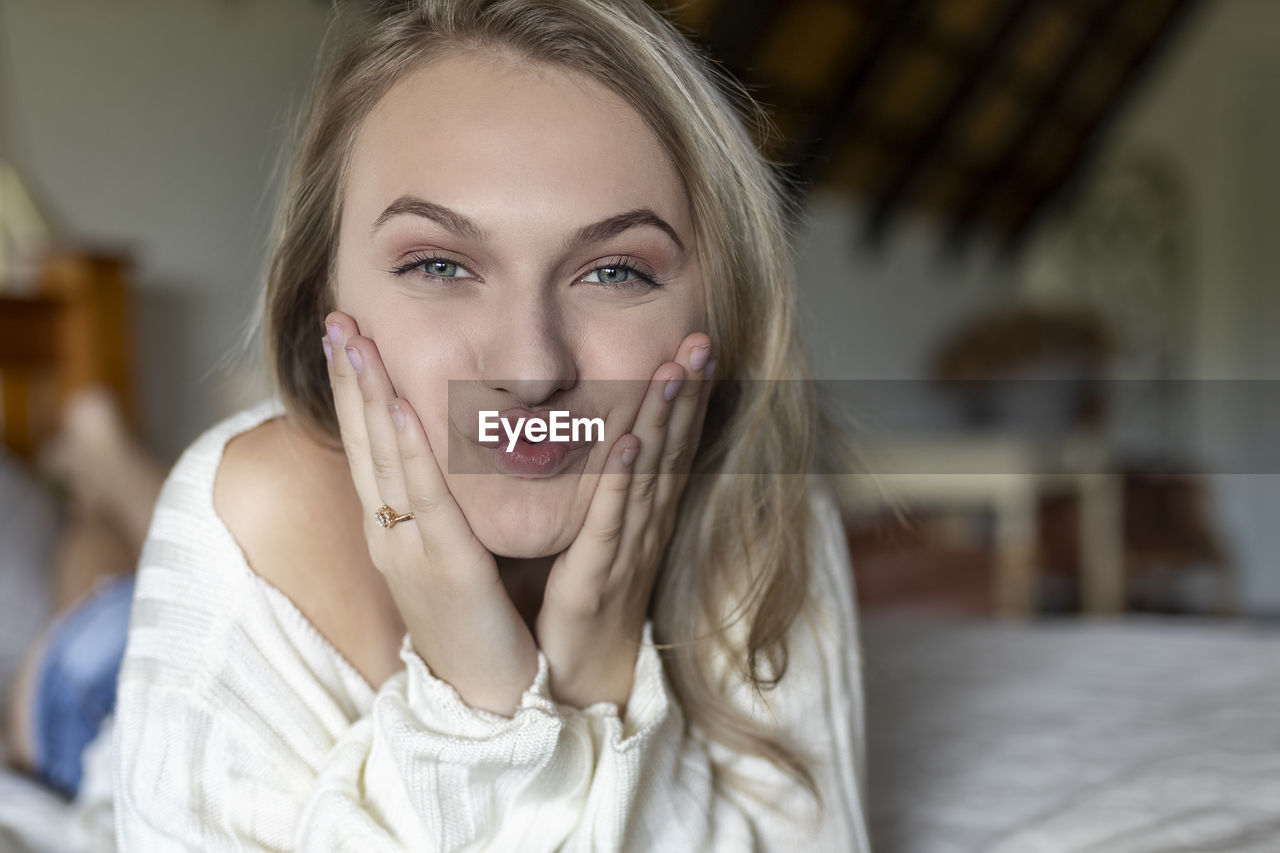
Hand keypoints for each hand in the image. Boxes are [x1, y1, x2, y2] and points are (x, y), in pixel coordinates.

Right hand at [323, 311, 538, 715]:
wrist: (488, 694)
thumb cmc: (475, 622)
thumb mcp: (447, 555)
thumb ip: (437, 512)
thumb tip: (434, 466)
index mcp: (392, 528)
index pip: (367, 445)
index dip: (354, 389)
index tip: (345, 336)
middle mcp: (389, 532)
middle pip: (362, 441)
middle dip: (348, 377)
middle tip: (336, 317)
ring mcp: (409, 547)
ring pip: (382, 458)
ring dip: (366, 394)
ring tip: (352, 339)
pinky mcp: (444, 565)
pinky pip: (422, 497)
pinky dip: (405, 449)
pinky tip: (394, 407)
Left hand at [534, 334, 714, 711]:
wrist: (579, 676)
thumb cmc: (588, 597)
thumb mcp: (606, 531)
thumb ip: (614, 483)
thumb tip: (617, 428)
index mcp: (649, 512)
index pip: (676, 442)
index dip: (691, 393)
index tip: (699, 341)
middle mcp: (647, 525)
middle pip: (674, 449)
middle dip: (688, 392)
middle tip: (701, 339)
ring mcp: (626, 551)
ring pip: (650, 477)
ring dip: (663, 422)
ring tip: (673, 370)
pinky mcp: (595, 578)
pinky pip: (610, 524)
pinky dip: (620, 483)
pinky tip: (628, 443)